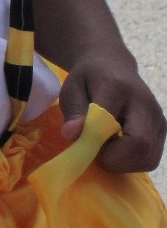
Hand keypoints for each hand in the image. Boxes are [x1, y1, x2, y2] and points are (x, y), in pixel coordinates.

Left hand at [59, 53, 165, 171]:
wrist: (112, 64)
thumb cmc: (88, 78)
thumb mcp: (72, 89)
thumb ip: (73, 111)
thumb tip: (70, 134)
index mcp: (118, 87)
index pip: (114, 124)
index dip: (101, 146)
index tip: (84, 145)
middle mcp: (145, 102)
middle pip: (140, 146)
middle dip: (115, 160)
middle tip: (96, 150)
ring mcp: (158, 116)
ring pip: (148, 157)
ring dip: (122, 163)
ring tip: (106, 146)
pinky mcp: (162, 128)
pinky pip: (150, 158)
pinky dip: (132, 162)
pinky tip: (118, 147)